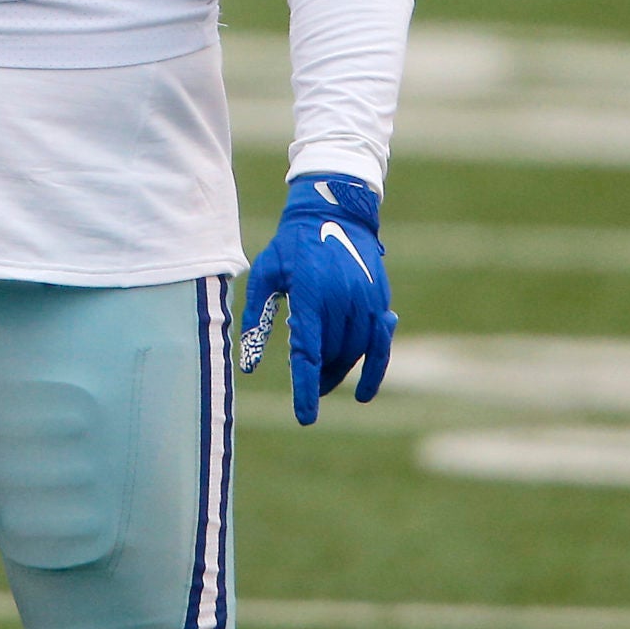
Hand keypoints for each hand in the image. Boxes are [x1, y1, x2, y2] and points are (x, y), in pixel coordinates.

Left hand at [240, 173, 395, 424]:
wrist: (334, 211)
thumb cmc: (291, 245)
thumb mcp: (266, 274)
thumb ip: (256, 319)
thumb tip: (249, 365)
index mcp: (310, 294)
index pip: (308, 352)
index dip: (306, 387)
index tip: (305, 417)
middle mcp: (342, 300)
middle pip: (331, 355)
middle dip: (318, 376)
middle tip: (309, 384)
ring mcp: (365, 300)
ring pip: (354, 352)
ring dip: (339, 372)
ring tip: (324, 379)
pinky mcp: (380, 300)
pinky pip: (380, 344)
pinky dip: (374, 370)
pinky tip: (363, 393)